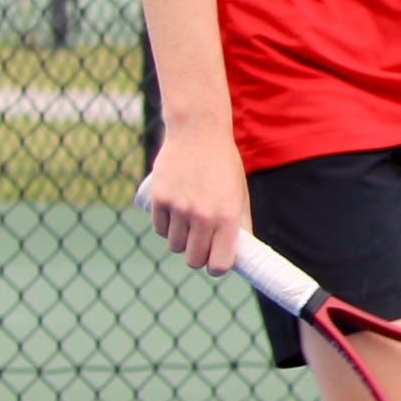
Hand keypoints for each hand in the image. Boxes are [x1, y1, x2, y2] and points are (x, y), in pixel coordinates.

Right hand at [141, 131, 248, 274]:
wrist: (198, 133)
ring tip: (189, 226)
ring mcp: (178, 208)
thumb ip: (239, 223)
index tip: (216, 263)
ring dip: (181, 241)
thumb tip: (241, 252)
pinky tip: (174, 216)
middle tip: (201, 246)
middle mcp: (202, 215)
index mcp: (227, 216)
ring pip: (175, 245)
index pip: (219, 263)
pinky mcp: (159, 199)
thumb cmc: (223, 166)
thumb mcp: (239, 193)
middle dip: (198, 257)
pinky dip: (166, 228)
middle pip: (193, 260)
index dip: (218, 267)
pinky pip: (160, 229)